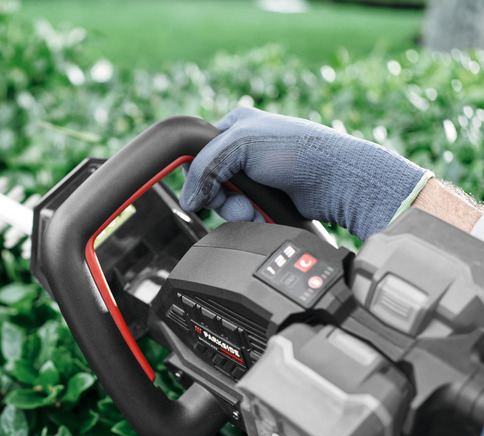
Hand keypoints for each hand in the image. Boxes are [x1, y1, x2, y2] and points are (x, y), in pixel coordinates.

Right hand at [180, 107, 432, 238]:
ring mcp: (256, 176)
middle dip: (221, 197)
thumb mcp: (240, 145)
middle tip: (239, 198)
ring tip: (256, 208)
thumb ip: (205, 168)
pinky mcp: (267, 197)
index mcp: (235, 126)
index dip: (197, 175)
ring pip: (226, 203)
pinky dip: (251, 219)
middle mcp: (243, 150)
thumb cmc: (299, 150)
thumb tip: (189, 198)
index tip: (201, 190)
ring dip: (237, 211)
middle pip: (209, 184)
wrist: (338, 180)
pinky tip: (264, 214)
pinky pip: (244, 214)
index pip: (197, 153)